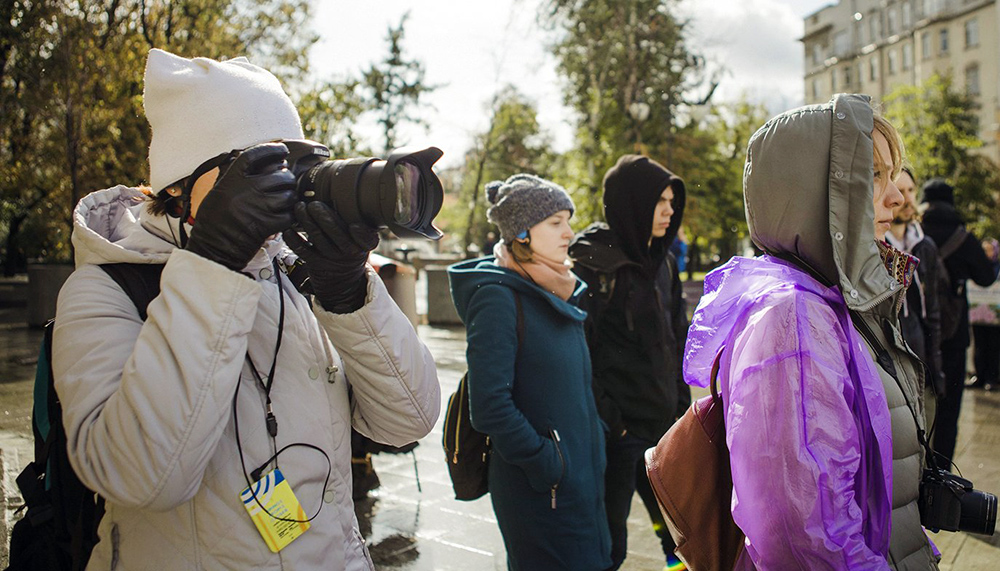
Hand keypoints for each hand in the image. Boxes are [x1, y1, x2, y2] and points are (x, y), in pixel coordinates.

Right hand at [185, 143, 297, 270]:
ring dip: (291, 199)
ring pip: (288, 195)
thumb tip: (252, 164)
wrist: (211, 247)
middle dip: (288, 179)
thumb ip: (234, 178)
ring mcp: (257, 207)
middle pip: (280, 175)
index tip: (281, 150)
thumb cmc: (213, 221)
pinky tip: (285, 217)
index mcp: (231, 179)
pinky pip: (289, 216)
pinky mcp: (266, 224)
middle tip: (286, 183)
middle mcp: (246, 190)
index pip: (255, 155)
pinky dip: (291, 217)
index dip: (271, 149)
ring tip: (285, 202)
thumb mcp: (218, 192)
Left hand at [283, 201, 378, 312]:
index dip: (361, 234)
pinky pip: (302, 250)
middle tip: (314, 204)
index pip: (366, 239)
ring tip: (299, 207)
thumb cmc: (350, 248)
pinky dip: (293, 239)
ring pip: (317, 238)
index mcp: (364, 244)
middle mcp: (349, 252)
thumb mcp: (363, 240)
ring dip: (306, 221)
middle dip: (323, 216)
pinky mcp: (315, 263)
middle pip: (336, 233)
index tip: (354, 225)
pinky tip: (288, 229)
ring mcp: (331, 258)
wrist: (342, 279)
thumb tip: (346, 193)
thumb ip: (359, 222)